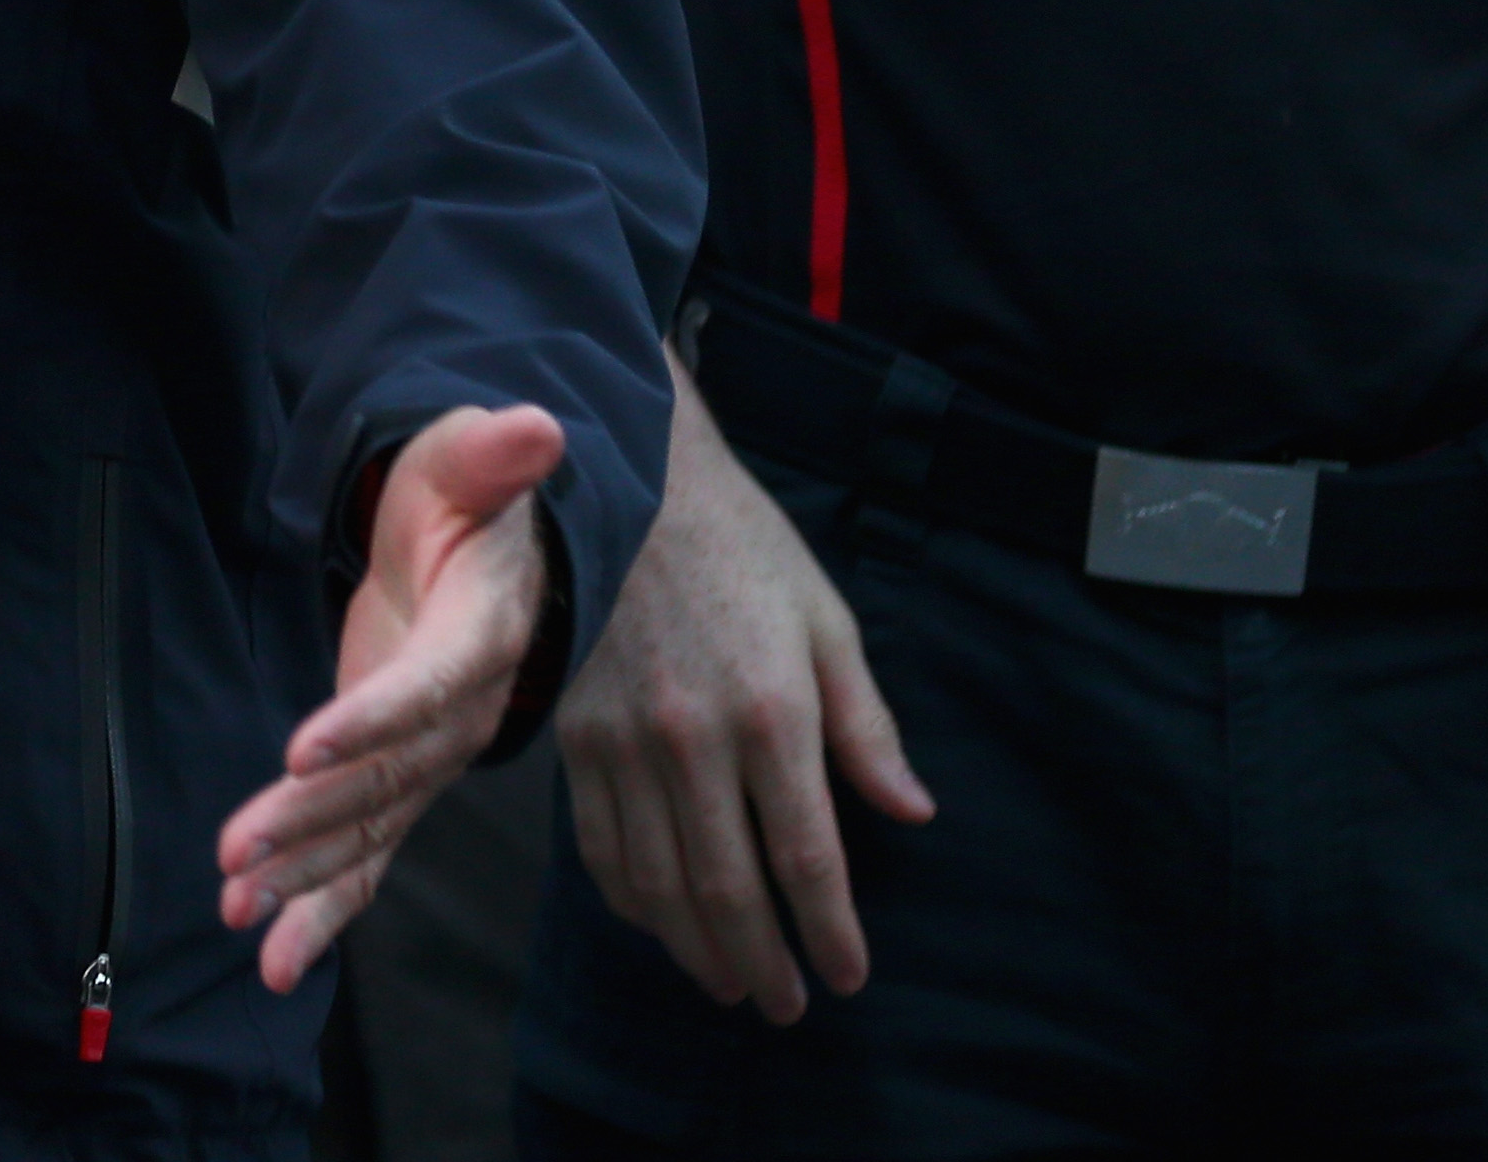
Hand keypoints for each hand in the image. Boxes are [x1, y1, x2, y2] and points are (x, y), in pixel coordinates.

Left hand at [216, 402, 565, 991]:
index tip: (306, 745)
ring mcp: (431, 753)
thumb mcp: (474, 460)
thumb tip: (535, 428)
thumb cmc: (473, 496)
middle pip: (388, 773)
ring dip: (306, 875)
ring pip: (371, 825)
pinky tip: (270, 953)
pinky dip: (323, 902)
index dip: (374, 716)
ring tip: (242, 915)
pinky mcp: (401, 777)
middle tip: (241, 856)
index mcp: (485, 632)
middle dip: (313, 818)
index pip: (432, 682)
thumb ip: (493, 454)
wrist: (500, 551)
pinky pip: (369, 852)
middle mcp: (464, 710)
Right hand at [555, 369, 931, 1019]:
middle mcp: (692, 737)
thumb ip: (865, 726)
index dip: (829, 930)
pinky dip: (628, 899)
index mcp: (771, 710)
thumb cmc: (743, 549)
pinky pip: (598, 842)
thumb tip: (912, 813)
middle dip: (762, 962)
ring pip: (657, 880)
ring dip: (695, 948)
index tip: (849, 975)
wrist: (626, 481)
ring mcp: (622, 740)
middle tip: (786, 1006)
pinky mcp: (575, 733)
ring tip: (728, 984)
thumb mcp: (826, 621)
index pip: (806, 856)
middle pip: (726, 887)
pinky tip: (658, 922)